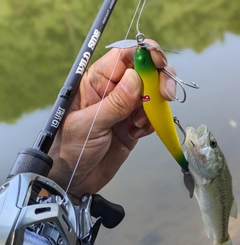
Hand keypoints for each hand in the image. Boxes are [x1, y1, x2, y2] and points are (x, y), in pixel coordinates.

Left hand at [48, 40, 175, 202]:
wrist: (74, 178)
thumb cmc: (71, 148)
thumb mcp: (90, 124)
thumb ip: (114, 103)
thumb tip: (136, 78)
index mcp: (96, 83)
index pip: (124, 57)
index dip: (144, 54)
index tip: (159, 63)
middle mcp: (113, 92)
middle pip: (144, 73)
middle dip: (159, 80)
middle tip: (166, 95)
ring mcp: (125, 110)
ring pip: (152, 95)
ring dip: (155, 107)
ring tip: (138, 125)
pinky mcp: (133, 126)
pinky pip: (151, 117)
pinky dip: (152, 124)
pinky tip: (138, 133)